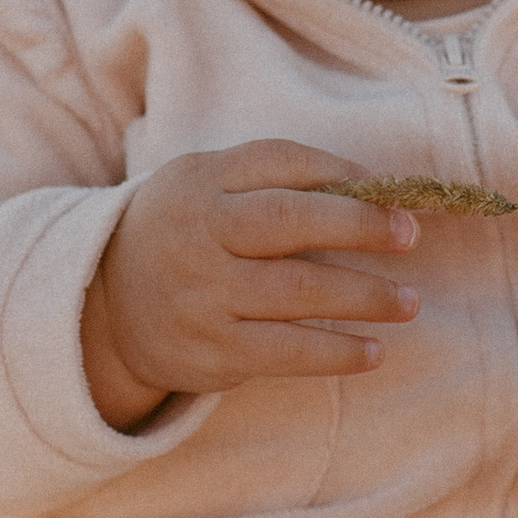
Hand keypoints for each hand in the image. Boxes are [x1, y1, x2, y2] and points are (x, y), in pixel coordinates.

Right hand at [82, 141, 421, 430]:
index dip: (339, 175)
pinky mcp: (213, 351)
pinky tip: (373, 352)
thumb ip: (277, 176)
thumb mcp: (209, 183)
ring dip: (363, 298)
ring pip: (295, 292)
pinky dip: (335, 353)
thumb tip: (370, 187)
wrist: (107, 303)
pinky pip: (284, 353)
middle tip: (410, 237)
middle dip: (358, 228)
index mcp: (203, 182)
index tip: (391, 192)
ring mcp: (203, 296)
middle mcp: (199, 235)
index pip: (278, 164)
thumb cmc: (187, 230)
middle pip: (288, 222)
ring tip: (407, 303)